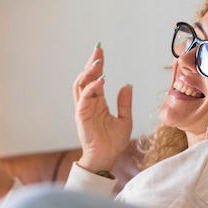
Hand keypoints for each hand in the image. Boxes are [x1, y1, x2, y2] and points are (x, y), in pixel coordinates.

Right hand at [72, 44, 132, 172]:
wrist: (106, 158)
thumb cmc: (113, 143)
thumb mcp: (125, 120)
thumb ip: (125, 103)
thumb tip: (127, 86)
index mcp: (98, 103)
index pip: (95, 80)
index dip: (98, 66)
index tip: (101, 52)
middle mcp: (89, 103)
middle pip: (86, 78)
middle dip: (91, 63)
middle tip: (98, 49)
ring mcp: (84, 109)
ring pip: (81, 84)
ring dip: (88, 72)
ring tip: (98, 62)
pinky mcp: (82, 115)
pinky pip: (84, 98)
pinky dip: (91, 88)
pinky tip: (101, 80)